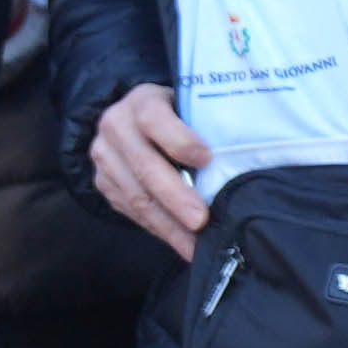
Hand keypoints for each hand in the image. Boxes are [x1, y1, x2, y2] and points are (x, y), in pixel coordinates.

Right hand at [91, 82, 213, 258]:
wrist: (138, 121)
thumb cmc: (183, 116)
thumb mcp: (193, 108)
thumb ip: (209, 127)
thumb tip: (244, 159)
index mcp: (143, 101)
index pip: (154, 119)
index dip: (180, 140)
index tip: (207, 160)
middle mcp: (116, 125)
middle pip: (145, 165)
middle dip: (175, 198)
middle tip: (201, 221)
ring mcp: (105, 156)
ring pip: (136, 195)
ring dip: (168, 225)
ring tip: (195, 246)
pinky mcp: (104, 182)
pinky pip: (131, 211)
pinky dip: (160, 230)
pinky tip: (182, 244)